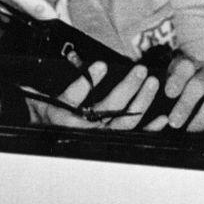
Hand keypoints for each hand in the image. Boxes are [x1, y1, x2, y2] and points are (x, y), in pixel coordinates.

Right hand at [25, 61, 159, 128]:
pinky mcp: (110, 138)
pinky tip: (164, 119)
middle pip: (108, 109)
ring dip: (141, 100)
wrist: (41, 134)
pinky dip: (149, 128)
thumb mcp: (39, 98)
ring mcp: (98, 135)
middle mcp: (82, 129)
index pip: (75, 97)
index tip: (102, 64)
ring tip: (151, 81)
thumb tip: (71, 65)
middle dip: (126, 88)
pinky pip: (133, 136)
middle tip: (140, 70)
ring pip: (125, 121)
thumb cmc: (42, 112)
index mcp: (63, 117)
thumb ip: (51, 86)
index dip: (88, 81)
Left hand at [144, 55, 203, 131]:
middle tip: (174, 122)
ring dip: (200, 118)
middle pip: (199, 84)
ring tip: (188, 131)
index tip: (169, 94)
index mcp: (188, 65)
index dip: (177, 79)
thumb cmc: (180, 91)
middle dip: (185, 105)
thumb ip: (158, 92)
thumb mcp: (168, 86)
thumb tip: (142, 106)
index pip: (184, 66)